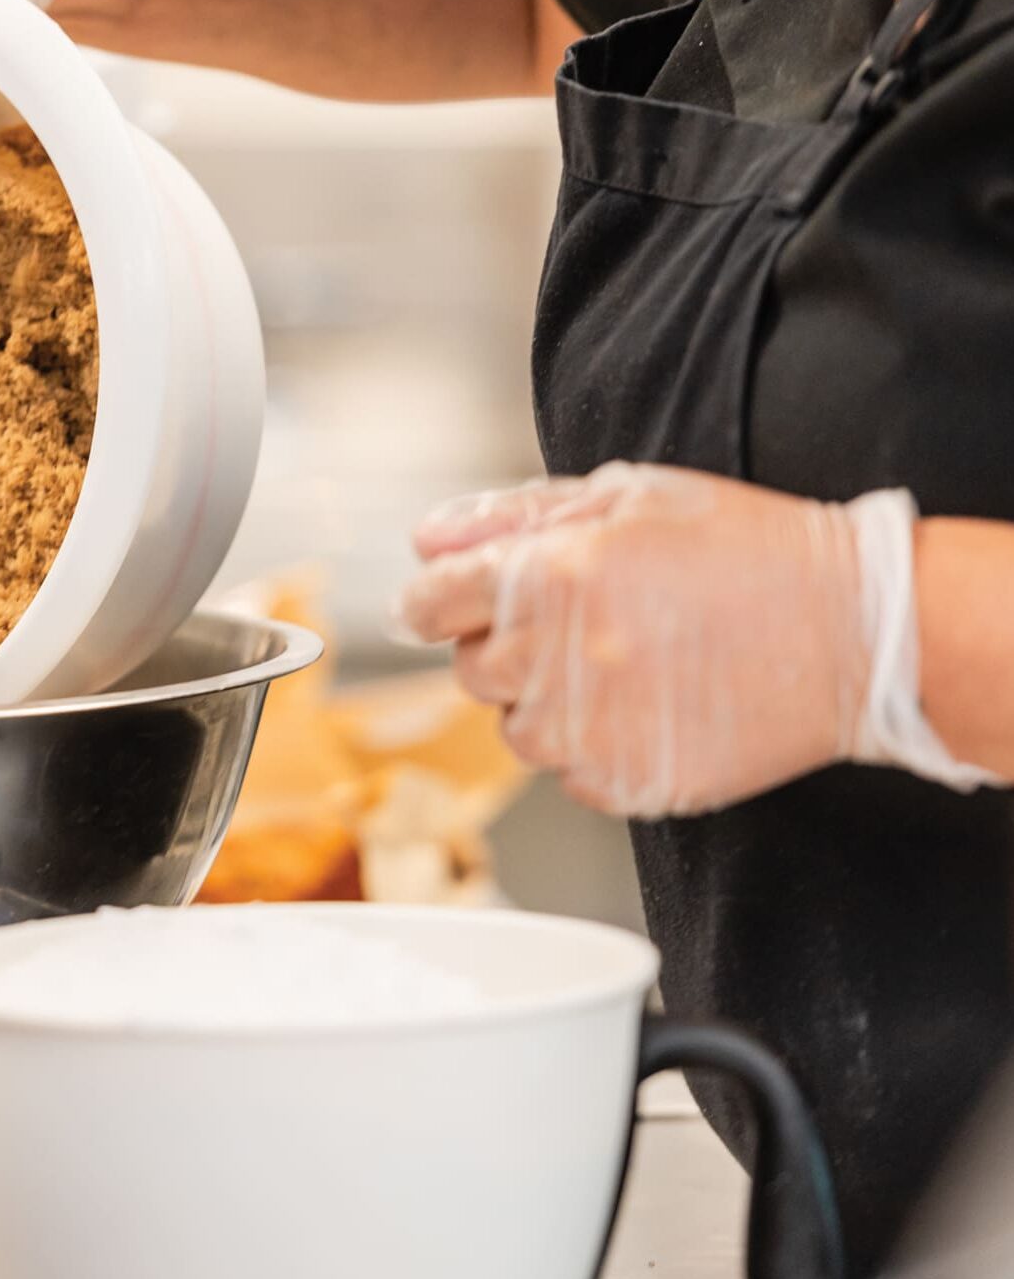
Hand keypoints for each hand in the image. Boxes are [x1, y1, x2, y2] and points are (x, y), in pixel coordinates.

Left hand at [396, 463, 882, 816]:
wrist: (853, 634)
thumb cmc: (747, 551)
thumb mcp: (627, 495)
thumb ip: (510, 517)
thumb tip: (429, 543)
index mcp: (547, 575)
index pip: (425, 605)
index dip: (435, 602)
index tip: (449, 605)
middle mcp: (554, 657)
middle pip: (468, 668)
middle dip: (505, 644)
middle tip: (583, 622)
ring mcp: (587, 730)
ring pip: (512, 728)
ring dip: (545, 700)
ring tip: (625, 664)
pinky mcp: (624, 783)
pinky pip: (567, 773)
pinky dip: (593, 746)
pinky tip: (649, 706)